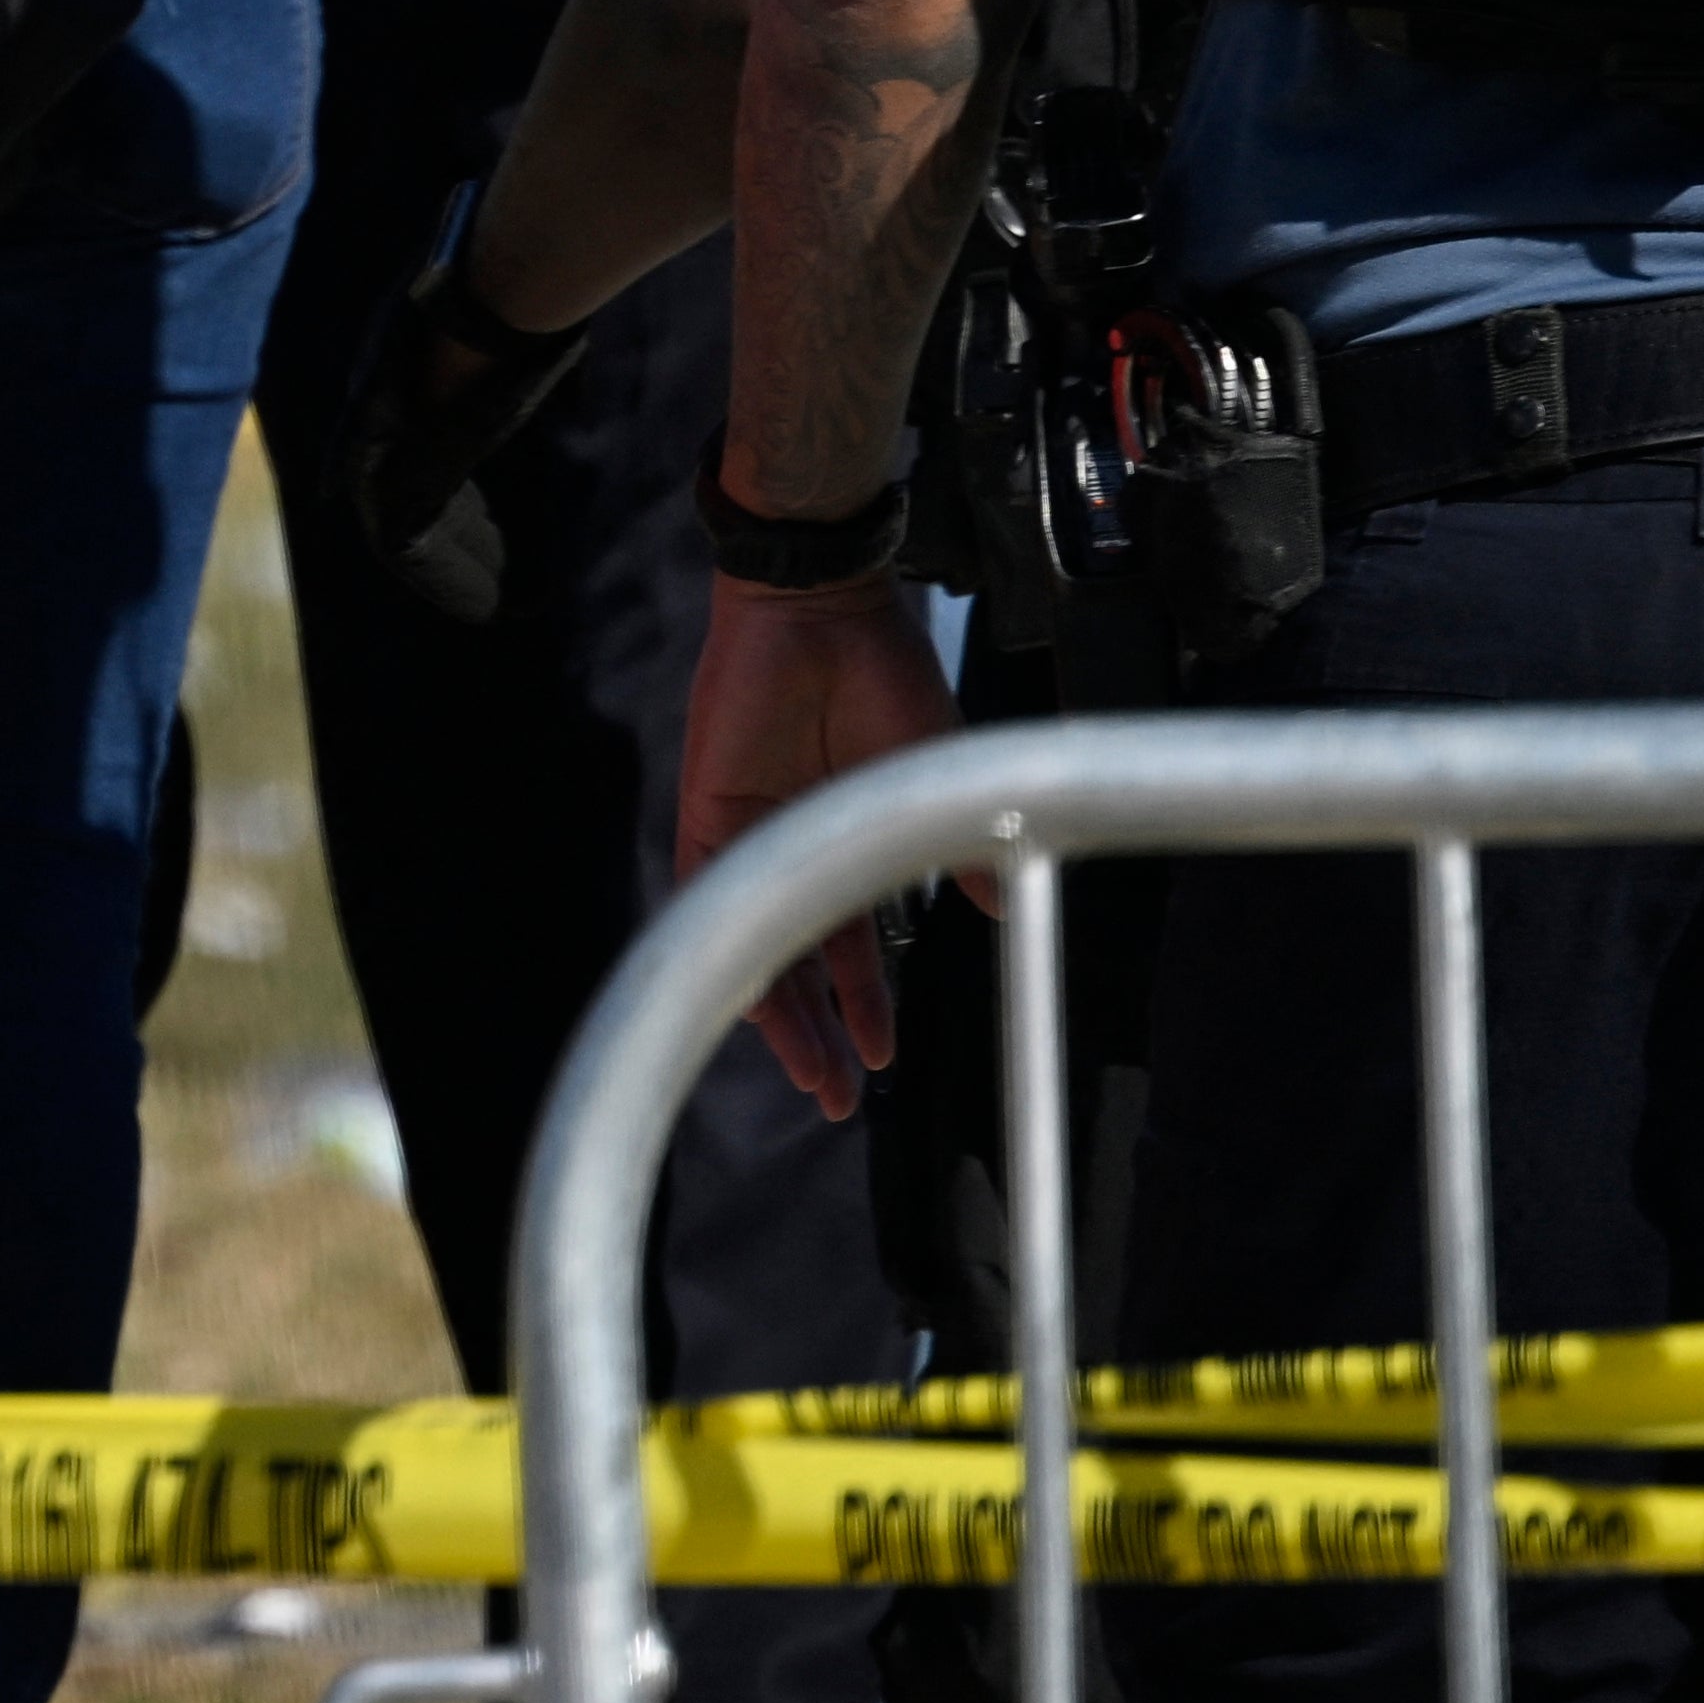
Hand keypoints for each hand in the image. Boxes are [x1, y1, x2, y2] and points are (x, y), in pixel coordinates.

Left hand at [676, 570, 960, 1118]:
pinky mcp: (709, 804)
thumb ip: (954, 842)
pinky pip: (705, 884)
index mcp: (851, 840)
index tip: (883, 1062)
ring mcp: (750, 828)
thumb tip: (998, 909)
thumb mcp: (932, 766)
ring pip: (752, 937)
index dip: (865, 1005)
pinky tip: (742, 991)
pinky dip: (720, 933)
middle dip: (818, 1031)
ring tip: (804, 1069)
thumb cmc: (882, 671)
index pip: (852, 947)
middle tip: (835, 1097)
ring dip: (775, 1006)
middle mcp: (796, 845)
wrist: (824, 605)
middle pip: (799, 959)